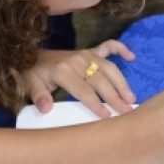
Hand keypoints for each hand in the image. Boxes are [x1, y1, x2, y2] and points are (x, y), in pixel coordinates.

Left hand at [23, 40, 137, 117]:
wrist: (32, 56)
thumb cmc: (34, 74)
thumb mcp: (30, 85)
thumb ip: (38, 96)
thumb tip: (46, 108)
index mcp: (63, 70)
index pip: (83, 90)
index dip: (95, 103)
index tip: (107, 116)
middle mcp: (78, 60)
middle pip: (100, 80)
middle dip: (114, 96)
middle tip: (126, 110)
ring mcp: (86, 54)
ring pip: (108, 68)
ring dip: (121, 82)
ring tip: (131, 98)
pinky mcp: (90, 51)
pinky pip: (108, 47)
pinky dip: (121, 50)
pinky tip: (132, 57)